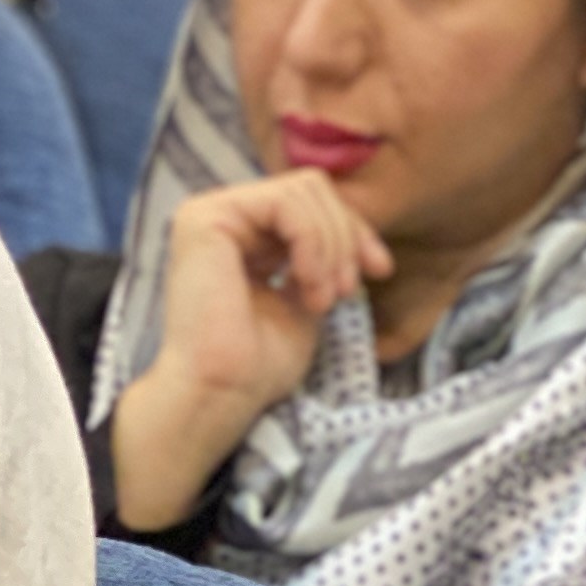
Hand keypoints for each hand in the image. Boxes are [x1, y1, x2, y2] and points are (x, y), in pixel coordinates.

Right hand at [110, 171, 392, 530]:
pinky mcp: (205, 218)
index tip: (380, 270)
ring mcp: (207, 213)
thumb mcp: (305, 298)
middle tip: (347, 292)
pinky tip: (308, 286)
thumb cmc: (256, 367)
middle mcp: (219, 217)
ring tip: (324, 298)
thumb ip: (320, 260)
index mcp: (239, 235)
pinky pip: (285, 203)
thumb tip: (355, 236)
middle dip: (345, 237)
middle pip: (310, 189)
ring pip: (303, 191)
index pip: (310, 205)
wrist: (219, 396)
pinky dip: (312, 242)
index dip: (353, 231)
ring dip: (330, 246)